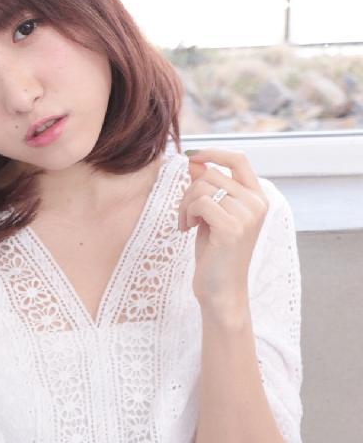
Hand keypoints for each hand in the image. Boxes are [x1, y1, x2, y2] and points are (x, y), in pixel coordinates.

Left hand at [178, 148, 268, 315]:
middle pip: (212, 174)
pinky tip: (187, 230)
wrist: (221, 290)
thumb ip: (207, 188)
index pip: (239, 159)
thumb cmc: (215, 253)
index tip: (191, 157)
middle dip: (189, 190)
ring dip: (185, 204)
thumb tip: (193, 160)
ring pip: (202, 187)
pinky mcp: (232, 228)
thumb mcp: (211, 215)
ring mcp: (247, 215)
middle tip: (185, 214)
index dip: (214, 152)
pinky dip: (186, 214)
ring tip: (187, 223)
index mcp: (258, 197)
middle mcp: (257, 203)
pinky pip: (199, 202)